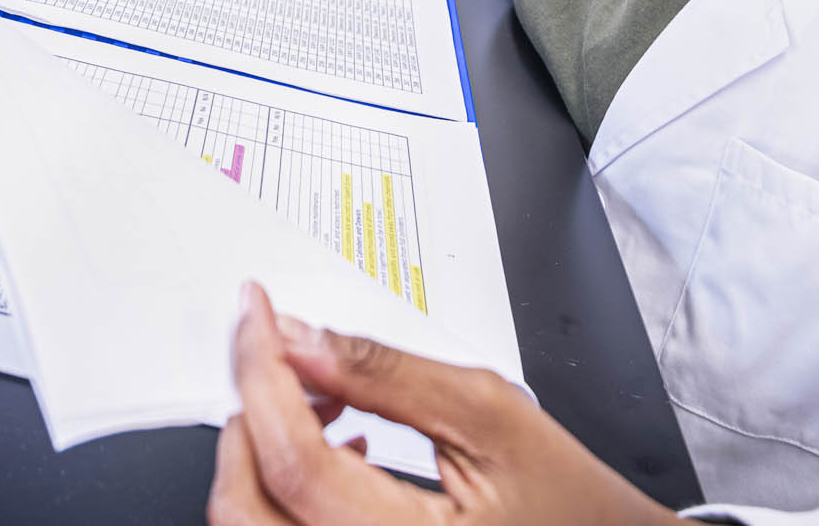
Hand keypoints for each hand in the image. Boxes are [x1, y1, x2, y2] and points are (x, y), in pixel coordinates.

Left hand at [209, 283, 676, 525]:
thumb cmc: (575, 507)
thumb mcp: (491, 416)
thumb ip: (386, 372)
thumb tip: (300, 336)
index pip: (291, 461)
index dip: (261, 371)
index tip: (256, 312)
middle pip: (244, 509)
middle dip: (246, 416)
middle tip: (273, 351)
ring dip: (258, 452)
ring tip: (314, 398)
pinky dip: (281, 487)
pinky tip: (336, 445)